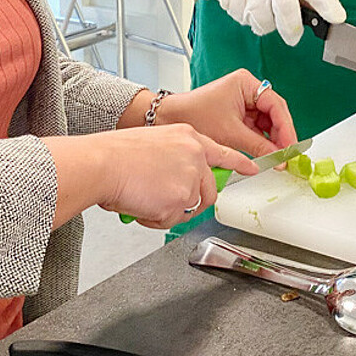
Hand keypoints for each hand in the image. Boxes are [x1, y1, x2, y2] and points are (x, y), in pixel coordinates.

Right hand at [52, 125, 259, 229]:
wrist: (102, 163)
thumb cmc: (115, 155)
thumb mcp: (153, 144)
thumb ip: (173, 159)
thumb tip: (175, 181)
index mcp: (188, 136)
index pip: (222, 151)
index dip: (239, 163)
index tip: (252, 169)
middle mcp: (195, 154)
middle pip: (209, 189)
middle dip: (190, 201)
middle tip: (165, 200)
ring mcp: (191, 175)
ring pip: (190, 207)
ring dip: (169, 210)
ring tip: (145, 199)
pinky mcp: (182, 197)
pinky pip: (173, 220)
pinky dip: (156, 219)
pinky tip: (141, 205)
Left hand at [156, 70, 298, 157]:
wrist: (170, 119)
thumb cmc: (194, 115)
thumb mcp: (230, 133)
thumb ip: (258, 145)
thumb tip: (278, 156)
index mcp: (246, 83)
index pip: (275, 104)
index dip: (286, 127)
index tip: (291, 145)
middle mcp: (247, 89)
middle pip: (274, 112)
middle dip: (280, 134)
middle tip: (286, 154)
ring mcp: (243, 101)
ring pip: (267, 122)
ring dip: (272, 139)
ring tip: (277, 156)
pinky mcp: (238, 113)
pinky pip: (257, 127)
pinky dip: (261, 140)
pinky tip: (266, 152)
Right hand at [199, 0, 344, 45]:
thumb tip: (330, 18)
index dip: (328, 5)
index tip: (337, 18)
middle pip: (286, 9)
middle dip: (291, 28)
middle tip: (293, 38)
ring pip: (264, 23)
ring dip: (267, 22)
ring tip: (265, 5)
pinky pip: (245, 21)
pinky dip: (249, 17)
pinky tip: (249, 1)